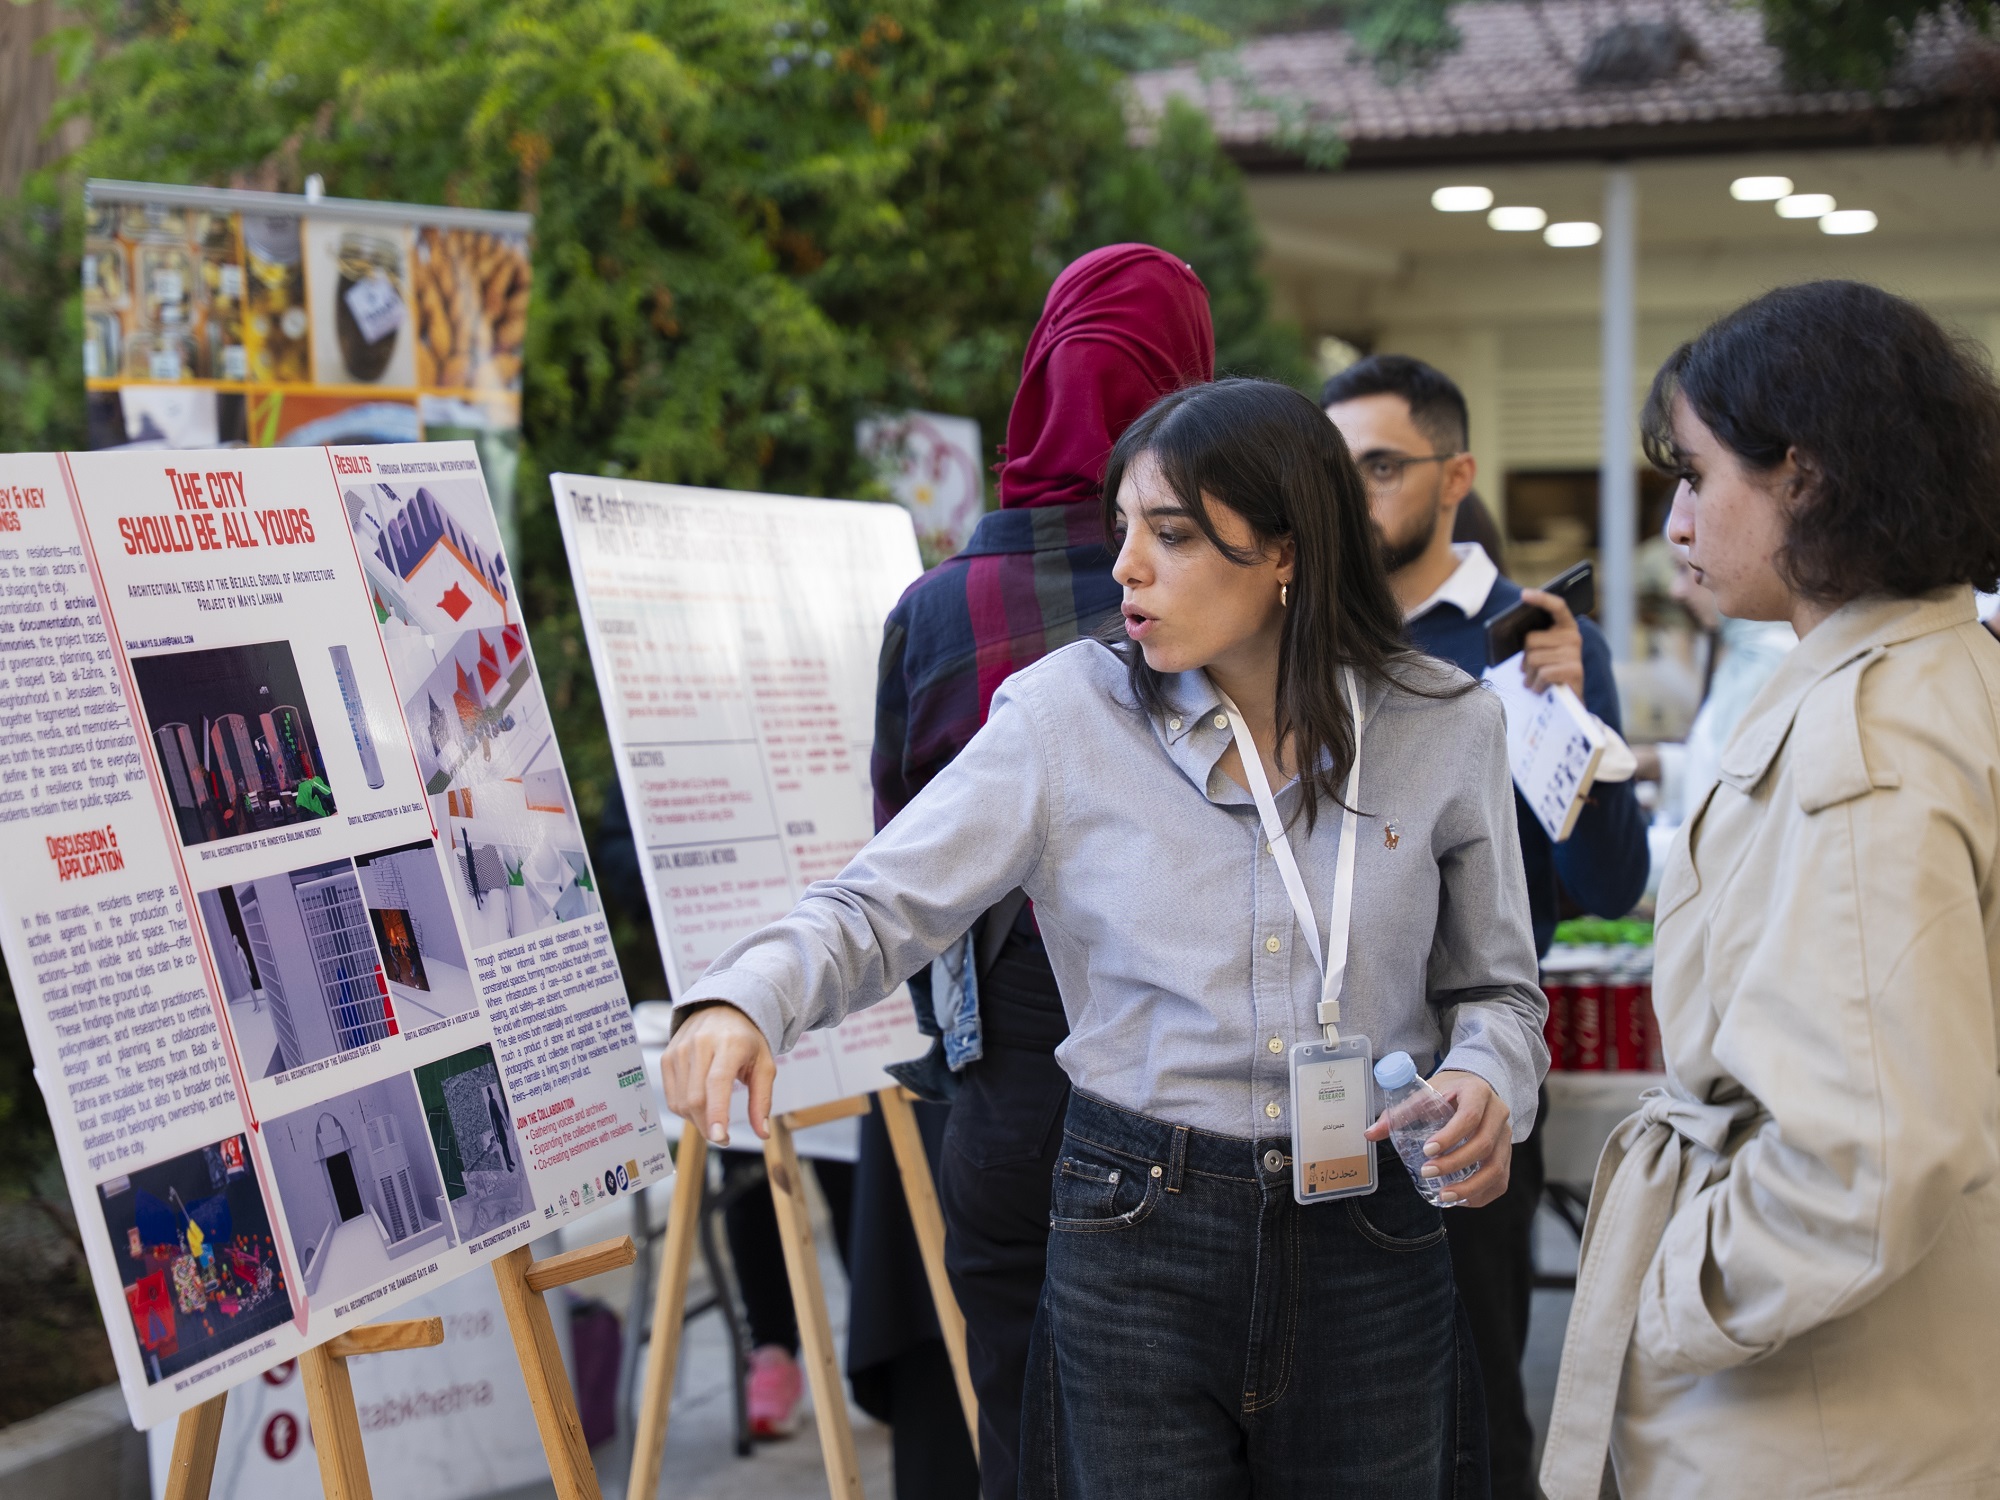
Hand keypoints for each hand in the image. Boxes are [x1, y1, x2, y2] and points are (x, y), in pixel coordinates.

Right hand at [660, 1004, 774, 1145]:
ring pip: (681, 1101)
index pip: (717, 1082)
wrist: (722, 1009)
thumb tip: (763, 1134)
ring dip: (697, 1121)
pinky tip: (700, 1108)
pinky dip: (685, 1110)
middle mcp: (700, 1043)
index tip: (720, 1137)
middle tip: (723, 1137)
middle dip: (708, 1126)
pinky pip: (671, 1096)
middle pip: (696, 1098)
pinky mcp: (667, 1056)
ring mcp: (680, 1049)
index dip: (717, 1112)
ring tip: (713, 1120)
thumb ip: (762, 1100)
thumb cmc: (747, 1040)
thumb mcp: (764, 1065)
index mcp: (730, 1043)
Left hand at [1366, 1070, 1511, 1206]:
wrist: (1476, 1088)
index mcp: (1478, 1093)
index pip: (1470, 1117)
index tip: (1428, 1150)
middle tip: (1427, 1172)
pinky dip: (1481, 1194)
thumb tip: (1371, 1133)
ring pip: (1496, 1167)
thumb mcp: (1426, 1093)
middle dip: (1454, 1163)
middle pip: (1484, 1145)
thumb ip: (1400, 1112)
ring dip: (1470, 1186)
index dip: (1450, 1136)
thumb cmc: (1449, 1091)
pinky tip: (1461, 1199)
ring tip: (1444, 1196)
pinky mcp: (1506, 1154)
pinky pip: (1500, 1180)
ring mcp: (1506, 1136)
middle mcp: (1498, 1114)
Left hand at [1518, 588, 1585, 696]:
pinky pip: (1542, 673)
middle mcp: (1574, 638)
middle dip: (1525, 659)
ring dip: (1529, 675)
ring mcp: (1575, 654)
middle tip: (1531, 671)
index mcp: (1567, 628)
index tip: (1525, 594)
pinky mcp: (1574, 670)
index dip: (1542, 598)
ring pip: (1533, 659)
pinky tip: (1542, 689)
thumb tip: (1511, 631)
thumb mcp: (1544, 654)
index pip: (1557, 607)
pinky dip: (1536, 685)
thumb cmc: (1551, 674)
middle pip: (1531, 640)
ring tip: (1536, 681)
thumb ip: (1536, 640)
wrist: (1569, 703)